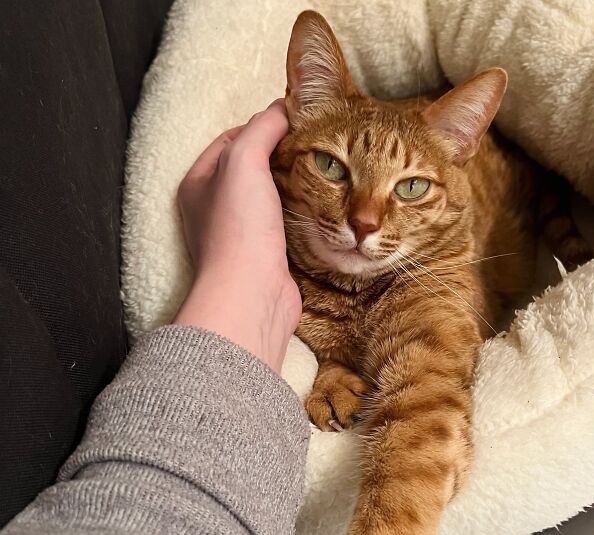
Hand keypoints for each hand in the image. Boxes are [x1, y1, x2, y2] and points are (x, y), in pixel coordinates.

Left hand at [174, 100, 300, 372]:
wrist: (251, 297)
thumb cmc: (238, 230)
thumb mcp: (243, 161)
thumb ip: (262, 129)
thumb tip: (284, 108)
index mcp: (199, 183)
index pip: (231, 140)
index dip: (262, 127)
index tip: (295, 122)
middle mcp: (215, 210)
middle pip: (253, 170)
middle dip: (283, 157)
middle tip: (316, 146)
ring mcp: (242, 236)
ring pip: (272, 199)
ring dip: (296, 187)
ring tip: (325, 173)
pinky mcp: (266, 258)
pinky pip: (286, 227)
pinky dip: (303, 216)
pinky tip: (323, 207)